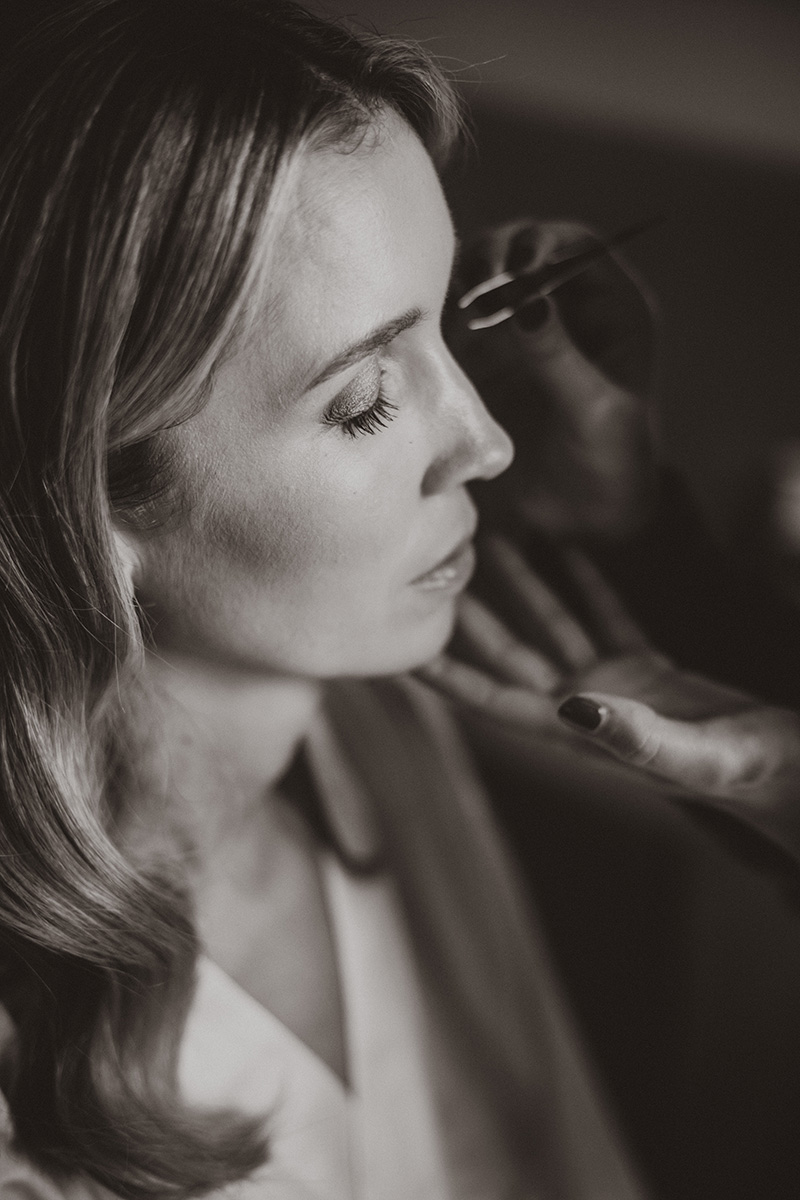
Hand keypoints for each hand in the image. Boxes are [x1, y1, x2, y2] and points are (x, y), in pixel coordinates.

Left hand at [418, 537, 799, 806]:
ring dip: (522, 588)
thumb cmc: (758, 773)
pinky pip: (605, 617)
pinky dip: (584, 585)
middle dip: (470, 618)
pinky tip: (564, 550)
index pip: (496, 702)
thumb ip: (635, 739)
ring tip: (490, 542)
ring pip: (554, 627)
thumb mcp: (701, 758)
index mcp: (583, 733)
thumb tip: (573, 706)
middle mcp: (587, 708)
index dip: (447, 679)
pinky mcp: (651, 668)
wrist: (795, 772)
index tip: (404, 652)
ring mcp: (617, 687)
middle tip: (432, 570)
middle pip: (511, 655)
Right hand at [445, 220, 658, 538]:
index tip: (515, 269)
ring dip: (462, 286)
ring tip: (452, 313)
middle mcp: (561, 310)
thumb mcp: (591, 410)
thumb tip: (527, 303)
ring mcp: (518, 333)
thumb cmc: (610, 465)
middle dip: (494, 257)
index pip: (574, 247)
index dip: (542, 243)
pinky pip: (454, 323)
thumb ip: (558, 356)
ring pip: (481, 281)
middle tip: (475, 287)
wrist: (582, 519)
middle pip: (520, 252)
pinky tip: (432, 334)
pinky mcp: (482, 361)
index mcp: (609, 310)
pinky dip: (440, 320)